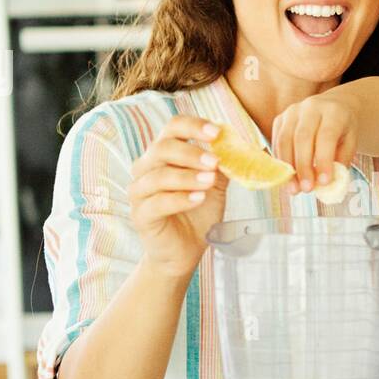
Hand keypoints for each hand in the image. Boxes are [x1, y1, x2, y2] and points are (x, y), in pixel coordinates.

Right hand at [128, 116, 227, 279]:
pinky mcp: (140, 215)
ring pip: (158, 175)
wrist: (184, 252)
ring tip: (210, 181)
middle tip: (215, 161)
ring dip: (187, 176)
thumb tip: (238, 146)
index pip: (172, 128)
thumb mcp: (215, 185)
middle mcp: (146, 168)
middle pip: (162, 148)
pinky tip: (199, 198)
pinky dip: (180, 198)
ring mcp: (140, 192)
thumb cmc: (197, 214)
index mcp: (164, 155)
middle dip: (191, 152)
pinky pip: (157, 203)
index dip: (193, 126)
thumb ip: (221, 165)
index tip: (216, 132)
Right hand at [271, 91, 357, 193]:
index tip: (324, 182)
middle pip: (303, 137)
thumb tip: (324, 186)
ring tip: (295, 189)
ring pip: (285, 140)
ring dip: (288, 167)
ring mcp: (292, 111)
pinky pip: (277, 142)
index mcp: (334, 112)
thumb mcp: (350, 144)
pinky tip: (288, 178)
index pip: (326, 136)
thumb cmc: (343, 130)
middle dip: (303, 166)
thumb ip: (339, 163)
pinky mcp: (280, 119)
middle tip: (306, 189)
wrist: (334, 106)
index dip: (324, 160)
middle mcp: (311, 107)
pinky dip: (281, 162)